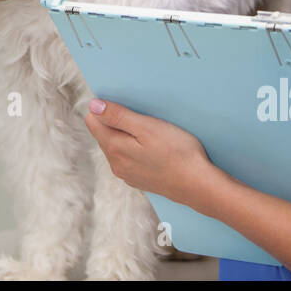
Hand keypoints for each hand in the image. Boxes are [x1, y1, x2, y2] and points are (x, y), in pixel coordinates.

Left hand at [83, 98, 215, 209]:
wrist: (198, 184)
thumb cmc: (177, 152)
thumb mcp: (147, 127)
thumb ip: (118, 116)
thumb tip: (93, 106)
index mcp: (114, 148)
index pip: (92, 121)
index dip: (106, 108)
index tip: (126, 106)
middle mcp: (115, 164)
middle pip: (104, 133)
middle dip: (117, 122)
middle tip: (142, 117)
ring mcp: (127, 174)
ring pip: (117, 146)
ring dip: (127, 136)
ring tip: (151, 132)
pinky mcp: (139, 180)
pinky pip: (129, 158)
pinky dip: (136, 149)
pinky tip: (154, 148)